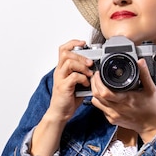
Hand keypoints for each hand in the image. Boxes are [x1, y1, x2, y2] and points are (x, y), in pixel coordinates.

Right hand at [30, 40, 94, 155]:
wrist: (60, 113)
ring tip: (89, 73)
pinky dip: (82, 78)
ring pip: (69, 62)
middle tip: (90, 63)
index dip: (73, 43)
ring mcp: (60, 79)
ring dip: (82, 66)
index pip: (63, 49)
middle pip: (66, 53)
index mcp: (62, 69)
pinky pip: (73, 76)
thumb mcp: (77, 83)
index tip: (83, 43)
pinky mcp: (63, 87)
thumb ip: (83, 74)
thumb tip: (96, 68)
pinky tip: (86, 83)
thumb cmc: (68, 99)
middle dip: (81, 56)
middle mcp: (59, 72)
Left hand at [90, 59, 155, 142]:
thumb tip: (140, 62)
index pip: (104, 92)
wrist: (151, 125)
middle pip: (96, 96)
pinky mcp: (112, 120)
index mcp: (125, 100)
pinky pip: (101, 109)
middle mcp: (116, 109)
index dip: (97, 81)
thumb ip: (145, 74)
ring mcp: (113, 115)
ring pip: (96, 102)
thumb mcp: (151, 89)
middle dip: (94, 84)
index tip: (99, 73)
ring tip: (98, 85)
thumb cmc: (151, 108)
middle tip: (96, 77)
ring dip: (95, 93)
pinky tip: (105, 96)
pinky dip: (100, 101)